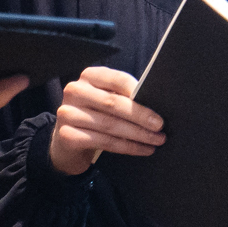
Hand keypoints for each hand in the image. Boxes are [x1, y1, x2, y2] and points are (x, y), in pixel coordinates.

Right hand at [47, 65, 162, 176]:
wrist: (67, 140)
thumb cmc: (95, 115)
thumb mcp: (106, 100)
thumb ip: (124, 97)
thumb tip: (155, 105)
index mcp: (89, 76)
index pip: (117, 79)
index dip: (138, 91)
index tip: (157, 105)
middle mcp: (75, 92)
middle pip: (113, 103)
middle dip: (140, 116)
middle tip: (160, 125)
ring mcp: (68, 113)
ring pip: (110, 125)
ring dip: (138, 134)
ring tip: (156, 140)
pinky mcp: (67, 135)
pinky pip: (104, 142)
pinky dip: (127, 147)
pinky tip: (142, 149)